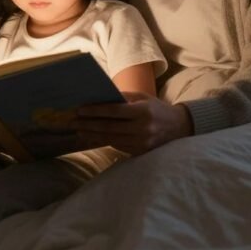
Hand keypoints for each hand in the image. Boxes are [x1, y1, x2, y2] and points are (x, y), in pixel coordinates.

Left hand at [72, 91, 193, 154]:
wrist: (179, 128)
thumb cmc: (157, 108)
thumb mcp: (142, 98)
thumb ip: (123, 98)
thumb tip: (99, 97)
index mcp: (143, 111)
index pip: (114, 111)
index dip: (95, 111)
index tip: (79, 110)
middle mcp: (142, 128)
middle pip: (109, 127)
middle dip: (88, 124)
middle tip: (72, 122)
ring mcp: (141, 142)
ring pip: (111, 139)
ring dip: (92, 134)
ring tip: (78, 130)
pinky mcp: (140, 152)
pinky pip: (117, 146)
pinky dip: (103, 141)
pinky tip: (92, 137)